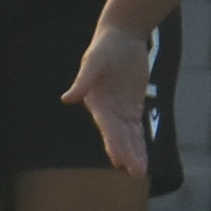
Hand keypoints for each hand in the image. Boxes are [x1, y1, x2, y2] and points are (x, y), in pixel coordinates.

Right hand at [60, 23, 154, 178]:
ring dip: (135, 154)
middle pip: (119, 136)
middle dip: (127, 154)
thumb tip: (67, 98)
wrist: (121, 38)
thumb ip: (83, 81)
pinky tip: (143, 159)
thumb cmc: (105, 47)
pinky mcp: (132, 109)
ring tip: (140, 173)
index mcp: (96, 103)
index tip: (118, 160)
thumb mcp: (94, 61)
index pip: (106, 127)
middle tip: (135, 172)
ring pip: (129, 137)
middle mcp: (107, 111)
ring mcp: (120, 111)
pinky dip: (140, 144)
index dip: (113, 143)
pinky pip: (137, 130)